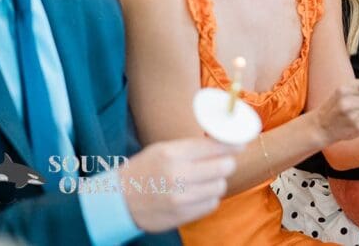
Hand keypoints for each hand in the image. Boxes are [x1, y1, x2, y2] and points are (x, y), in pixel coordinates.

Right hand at [122, 137, 239, 232]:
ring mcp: (180, 198)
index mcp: (172, 154)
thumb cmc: (143, 170)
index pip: (215, 146)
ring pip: (220, 186)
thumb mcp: (163, 150)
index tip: (240, 143)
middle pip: (225, 166)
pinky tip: (197, 194)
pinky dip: (209, 198)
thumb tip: (225, 142)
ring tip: (204, 179)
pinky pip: (211, 204)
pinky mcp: (182, 216)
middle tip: (221, 162)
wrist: (117, 201)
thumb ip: (192, 147)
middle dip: (226, 163)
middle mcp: (178, 176)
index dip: (232, 144)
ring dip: (217, 182)